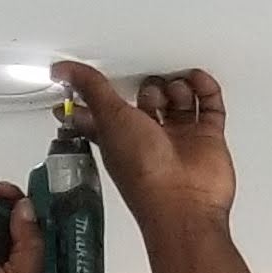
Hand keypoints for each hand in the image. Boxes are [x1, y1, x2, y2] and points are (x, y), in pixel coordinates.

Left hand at [58, 63, 235, 233]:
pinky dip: (205, 88)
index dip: (95, 94)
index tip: (86, 76)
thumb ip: (89, 89)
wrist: (183, 202)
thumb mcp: (109, 119)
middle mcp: (149, 138)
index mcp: (119, 137)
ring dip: (177, 85)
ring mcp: (179, 138)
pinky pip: (209, 105)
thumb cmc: (144, 175)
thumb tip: (62, 70)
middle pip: (149, 99)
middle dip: (149, 86)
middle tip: (147, 85)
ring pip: (179, 98)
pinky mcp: (206, 139)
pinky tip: (197, 80)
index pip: (104, 111)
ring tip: (175, 88)